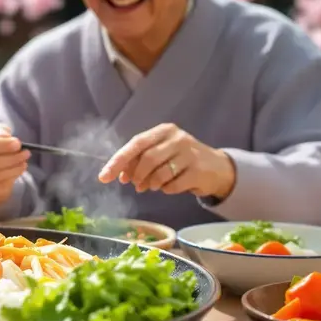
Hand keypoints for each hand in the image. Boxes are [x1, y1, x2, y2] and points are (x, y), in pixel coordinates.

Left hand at [97, 123, 236, 198]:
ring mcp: (190, 154)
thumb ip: (139, 160)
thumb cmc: (180, 159)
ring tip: (151, 186)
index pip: (135, 144)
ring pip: (159, 174)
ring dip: (150, 184)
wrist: (215, 167)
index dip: (118, 161)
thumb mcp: (161, 152)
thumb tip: (120, 174)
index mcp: (164, 130)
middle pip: (147, 159)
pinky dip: (166, 190)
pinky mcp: (198, 171)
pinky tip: (169, 186)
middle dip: (136, 175)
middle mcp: (177, 138)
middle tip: (134, 184)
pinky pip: (172, 186)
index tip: (104, 177)